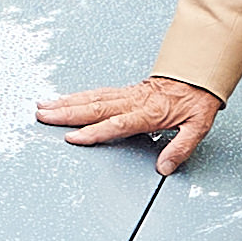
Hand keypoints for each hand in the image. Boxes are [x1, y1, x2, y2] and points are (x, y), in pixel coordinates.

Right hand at [34, 75, 225, 171]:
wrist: (198, 74)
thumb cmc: (197, 100)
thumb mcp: (198, 126)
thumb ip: (181, 148)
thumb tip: (165, 167)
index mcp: (149, 112)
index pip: (116, 124)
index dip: (94, 132)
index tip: (73, 137)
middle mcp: (134, 101)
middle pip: (95, 108)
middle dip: (67, 113)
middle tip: (44, 117)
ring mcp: (127, 94)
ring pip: (91, 98)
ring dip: (66, 103)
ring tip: (44, 107)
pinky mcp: (125, 91)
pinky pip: (97, 93)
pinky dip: (77, 96)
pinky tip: (64, 100)